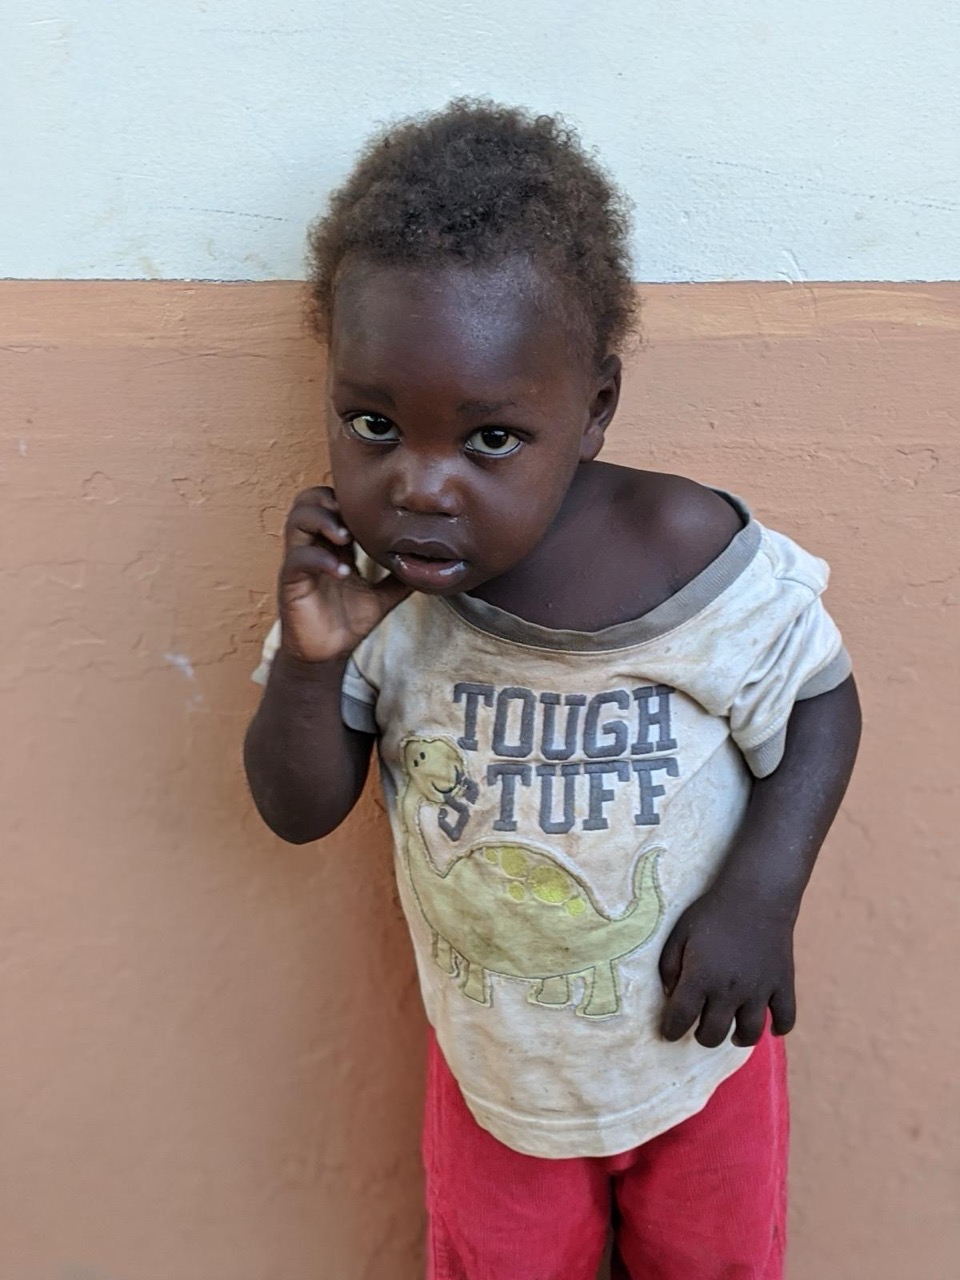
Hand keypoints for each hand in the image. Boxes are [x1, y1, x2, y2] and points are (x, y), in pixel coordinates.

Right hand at [278, 486, 409, 663]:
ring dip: (323, 521)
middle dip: (330, 500)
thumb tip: (429, 566)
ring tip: (346, 538)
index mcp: (332, 545)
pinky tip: (343, 572)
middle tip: (354, 520)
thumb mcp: (383, 595)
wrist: (328, 654)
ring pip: (296, 520)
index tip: (373, 513)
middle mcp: (313, 546)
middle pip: (307, 500)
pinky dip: (321, 559)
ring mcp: (299, 562)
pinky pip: (298, 559)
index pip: (330, 502)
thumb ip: (400, 578)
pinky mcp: (290, 582)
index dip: (347, 498)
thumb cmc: (348, 622)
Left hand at [658, 887, 796, 1047]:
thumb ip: (669, 966)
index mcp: (700, 977)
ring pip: (749, 1033)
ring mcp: (759, 990)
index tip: (669, 1033)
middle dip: (702, 1037)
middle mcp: (729, 990)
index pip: (680, 1018)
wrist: (756, 895)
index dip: (671, 1031)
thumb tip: (671, 995)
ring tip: (731, 1035)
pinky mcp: (782, 984)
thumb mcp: (680, 934)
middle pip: (713, 1034)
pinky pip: (786, 1018)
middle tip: (700, 1030)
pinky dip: (780, 1028)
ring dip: (738, 1039)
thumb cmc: (712, 912)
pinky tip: (771, 1027)